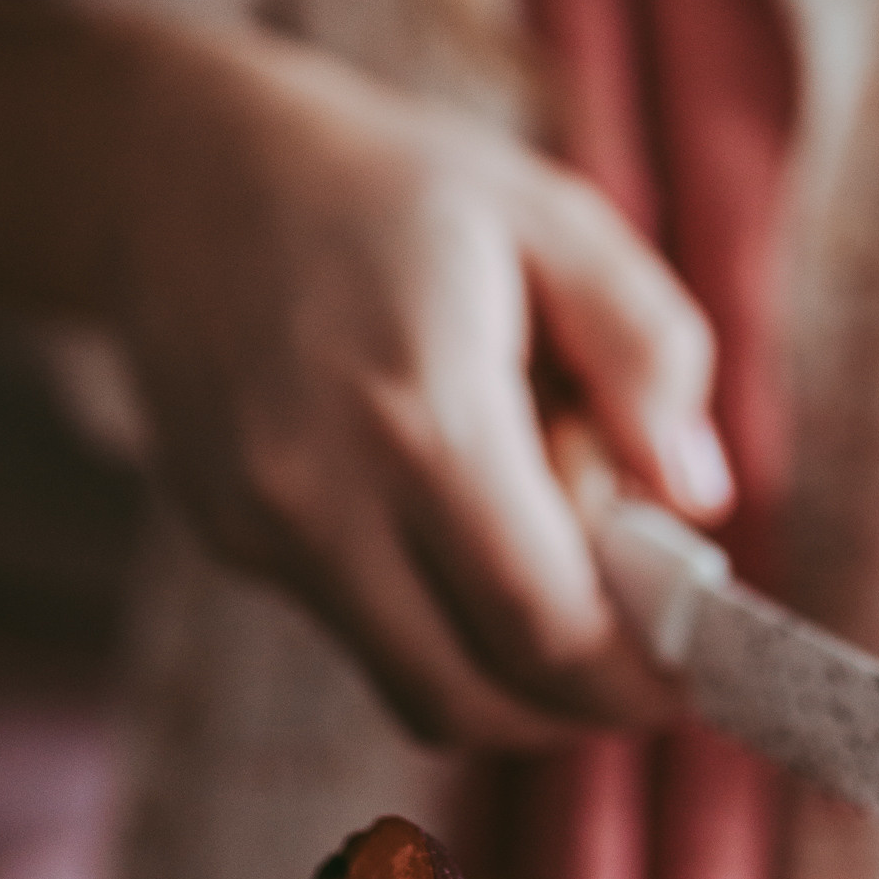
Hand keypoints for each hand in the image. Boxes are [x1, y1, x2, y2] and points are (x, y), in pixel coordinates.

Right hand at [108, 22, 729, 748]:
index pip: (546, 625)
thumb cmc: (392, 187)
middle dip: (576, 709)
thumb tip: (696, 498)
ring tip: (553, 566)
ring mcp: (259, 528)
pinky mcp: (226, 540)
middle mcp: (322, 492)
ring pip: (410, 687)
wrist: (181, 169)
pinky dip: (432, 617)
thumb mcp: (551, 219)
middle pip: (472, 699)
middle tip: (642, 661)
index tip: (694, 674)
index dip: (635, 680)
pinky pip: (357, 629)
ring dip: (504, 673)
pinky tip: (449, 512)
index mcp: (423, 409)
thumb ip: (647, 350)